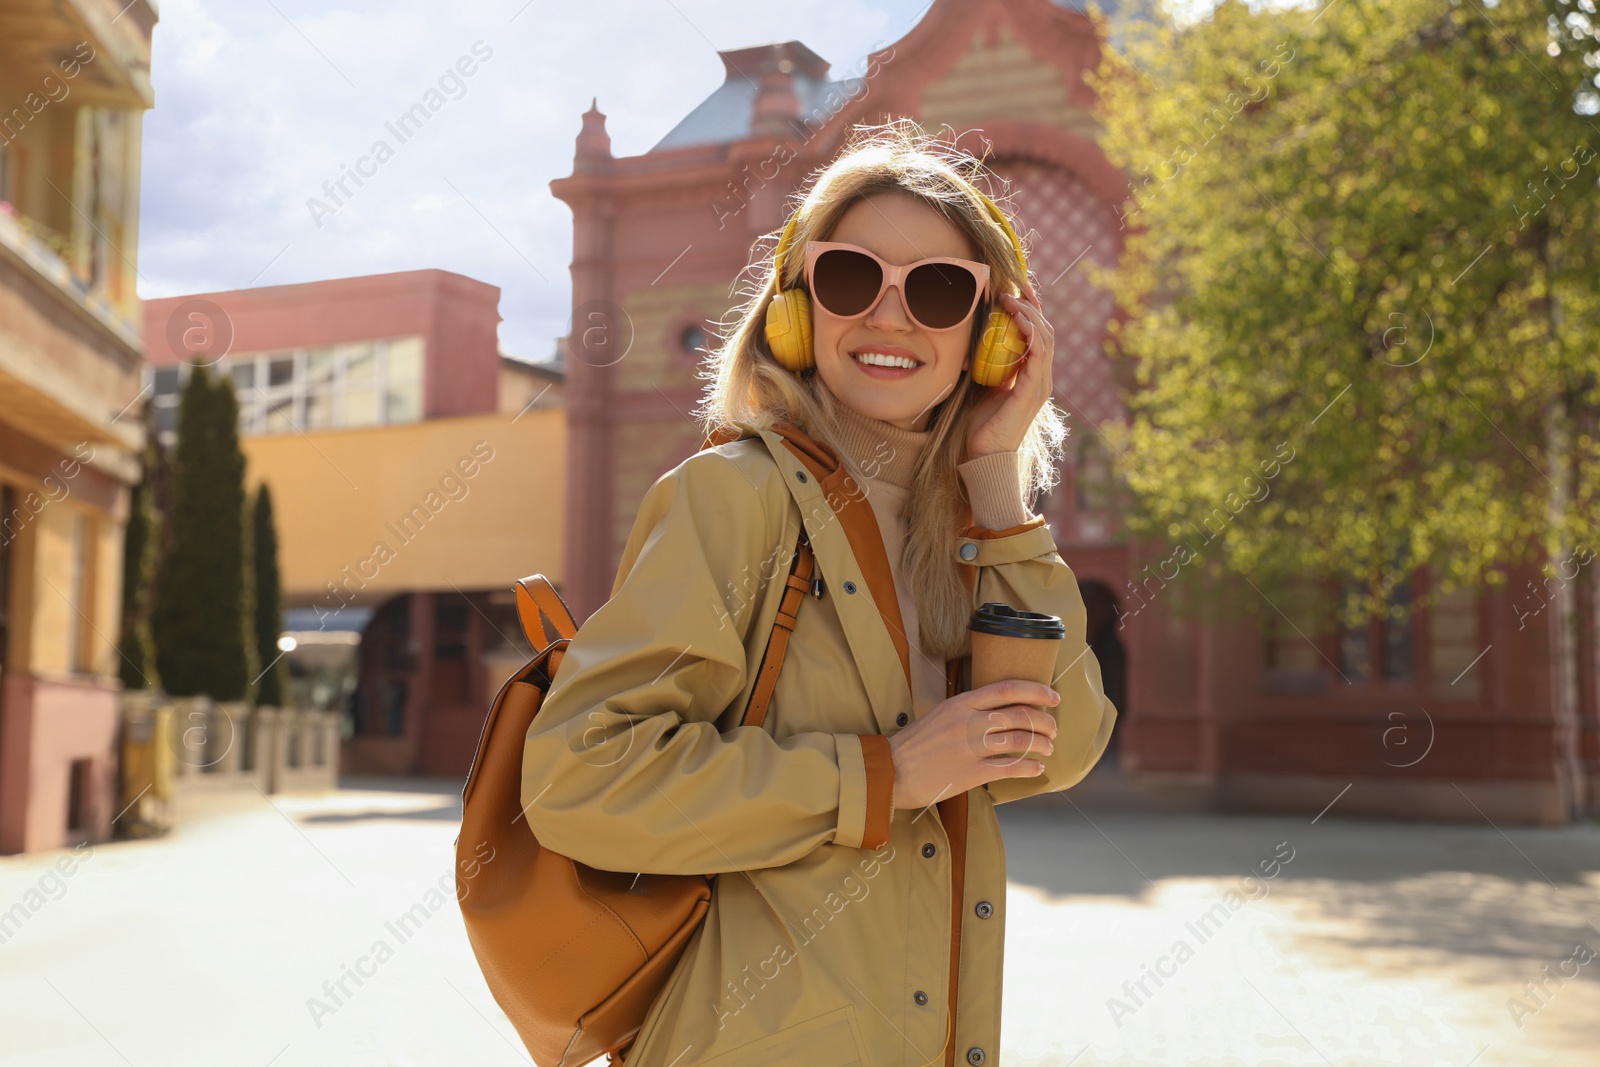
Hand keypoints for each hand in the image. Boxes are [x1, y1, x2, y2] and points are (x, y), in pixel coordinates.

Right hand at [887, 679, 1060, 809]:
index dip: (1036, 691)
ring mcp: (970, 747)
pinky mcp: (971, 773)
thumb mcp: (939, 715)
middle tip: (1053, 729)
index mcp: (960, 703)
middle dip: (1044, 722)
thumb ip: (967, 710)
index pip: (1007, 689)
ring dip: (1041, 744)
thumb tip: (999, 711)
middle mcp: (968, 721)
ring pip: (1019, 741)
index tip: (1053, 697)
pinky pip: (1010, 768)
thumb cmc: (915, 745)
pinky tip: (1037, 769)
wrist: (891, 771)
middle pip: (1019, 715)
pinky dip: (1029, 768)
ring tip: (1048, 749)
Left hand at [966, 277, 1054, 459]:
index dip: (1028, 309)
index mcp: (1030, 375)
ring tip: (1010, 298)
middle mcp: (1040, 377)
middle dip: (1030, 304)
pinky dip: (1030, 332)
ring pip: (1044, 337)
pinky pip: (1039, 353)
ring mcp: (1040, 384)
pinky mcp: (1034, 391)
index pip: (1036, 334)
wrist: (982, 456)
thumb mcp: (981, 385)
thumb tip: (968, 338)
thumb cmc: (977, 425)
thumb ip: (984, 364)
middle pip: (1044, 330)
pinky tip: (1017, 319)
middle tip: (1012, 285)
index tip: (1013, 288)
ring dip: (1028, 313)